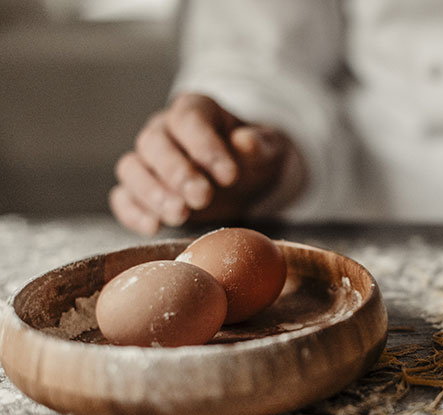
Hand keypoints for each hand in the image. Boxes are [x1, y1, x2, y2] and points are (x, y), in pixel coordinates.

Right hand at [110, 93, 301, 234]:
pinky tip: (154, 226)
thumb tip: (245, 142)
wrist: (244, 180)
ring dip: (153, 193)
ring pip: (132, 169)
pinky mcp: (139, 191)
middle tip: (202, 197)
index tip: (230, 176)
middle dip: (178, 173)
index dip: (206, 147)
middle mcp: (164, 130)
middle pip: (155, 143)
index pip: (190, 120)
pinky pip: (123, 198)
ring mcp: (147, 160)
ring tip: (180, 215)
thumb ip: (260, 145)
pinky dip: (133, 212)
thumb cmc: (253, 157)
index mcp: (195, 109)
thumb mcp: (269, 149)